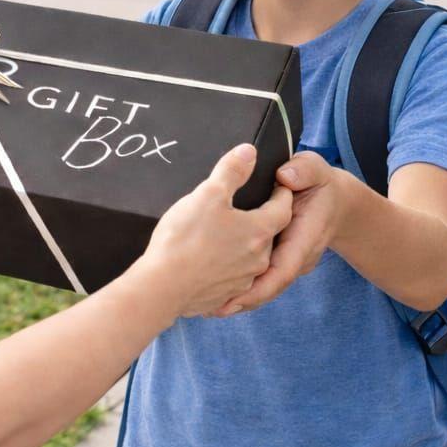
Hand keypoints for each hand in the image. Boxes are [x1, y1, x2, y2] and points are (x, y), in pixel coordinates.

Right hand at [140, 144, 292, 318]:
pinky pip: (233, 277)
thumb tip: (249, 151)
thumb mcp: (208, 194)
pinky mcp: (225, 295)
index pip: (283, 209)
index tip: (280, 186)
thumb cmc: (186, 238)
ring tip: (230, 234)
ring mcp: (242, 280)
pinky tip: (213, 262)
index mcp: (258, 231)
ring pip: (252, 258)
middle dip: (263, 220)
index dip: (283, 195)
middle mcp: (258, 259)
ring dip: (245, 246)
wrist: (163, 287)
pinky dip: (228, 267)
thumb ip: (231, 171)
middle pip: (269, 234)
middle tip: (252, 208)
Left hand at [211, 150, 343, 316]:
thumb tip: (285, 176)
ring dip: (239, 297)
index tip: (238, 295)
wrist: (334, 201)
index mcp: (305, 236)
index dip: (262, 285)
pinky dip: (240, 288)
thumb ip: (302, 171)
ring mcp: (288, 260)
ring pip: (264, 285)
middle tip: (212, 308)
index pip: (285, 267)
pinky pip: (260, 278)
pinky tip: (217, 296)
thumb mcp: (313, 169)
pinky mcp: (277, 259)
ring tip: (209, 307)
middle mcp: (297, 255)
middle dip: (244, 299)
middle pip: (271, 284)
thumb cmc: (319, 184)